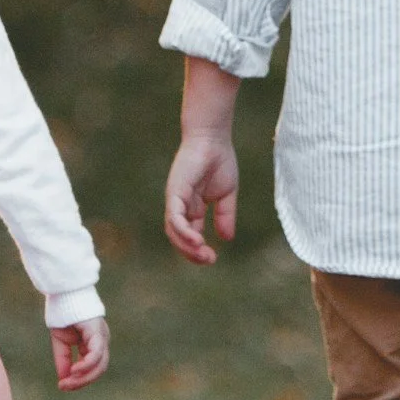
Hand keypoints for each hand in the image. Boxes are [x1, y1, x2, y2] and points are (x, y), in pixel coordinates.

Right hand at [52, 317, 108, 389]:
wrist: (63, 291)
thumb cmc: (63, 312)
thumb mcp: (61, 341)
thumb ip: (63, 359)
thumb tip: (64, 379)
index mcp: (93, 343)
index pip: (92, 368)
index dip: (79, 380)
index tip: (62, 386)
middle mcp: (101, 341)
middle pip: (99, 370)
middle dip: (81, 382)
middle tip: (64, 387)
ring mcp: (101, 336)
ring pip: (100, 365)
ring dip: (84, 377)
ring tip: (68, 382)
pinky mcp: (97, 331)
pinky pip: (96, 353)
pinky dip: (86, 365)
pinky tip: (75, 371)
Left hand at [164, 134, 239, 264]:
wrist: (214, 139)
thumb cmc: (219, 162)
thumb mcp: (226, 195)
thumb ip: (225, 216)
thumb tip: (226, 239)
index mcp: (192, 208)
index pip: (189, 235)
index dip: (197, 250)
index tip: (212, 259)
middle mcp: (180, 206)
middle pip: (178, 237)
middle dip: (191, 253)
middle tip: (209, 260)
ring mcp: (176, 200)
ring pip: (173, 230)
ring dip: (186, 246)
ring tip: (203, 254)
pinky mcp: (175, 192)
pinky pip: (174, 216)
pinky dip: (183, 231)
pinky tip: (196, 240)